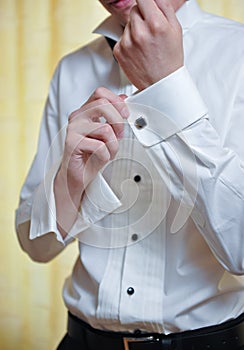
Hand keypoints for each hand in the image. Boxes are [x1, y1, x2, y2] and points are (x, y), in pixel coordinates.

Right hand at [54, 88, 128, 235]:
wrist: (78, 175)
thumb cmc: (92, 155)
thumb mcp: (107, 133)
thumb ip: (113, 116)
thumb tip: (123, 98)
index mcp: (85, 111)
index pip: (100, 93)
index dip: (116, 101)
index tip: (126, 114)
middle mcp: (77, 117)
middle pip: (103, 105)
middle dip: (118, 122)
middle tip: (120, 135)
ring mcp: (73, 129)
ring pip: (104, 128)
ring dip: (113, 144)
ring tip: (109, 152)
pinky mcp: (71, 143)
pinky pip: (99, 146)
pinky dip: (106, 155)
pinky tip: (101, 158)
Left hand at [113, 0, 183, 89]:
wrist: (160, 84)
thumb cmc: (170, 59)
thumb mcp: (175, 29)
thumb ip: (164, 6)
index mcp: (155, 24)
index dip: (145, 1)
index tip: (146, 4)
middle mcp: (139, 32)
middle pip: (134, 9)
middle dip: (142, 16)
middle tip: (151, 30)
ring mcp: (127, 42)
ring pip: (127, 24)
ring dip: (135, 29)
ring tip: (146, 44)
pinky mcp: (118, 51)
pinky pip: (122, 37)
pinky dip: (128, 42)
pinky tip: (138, 51)